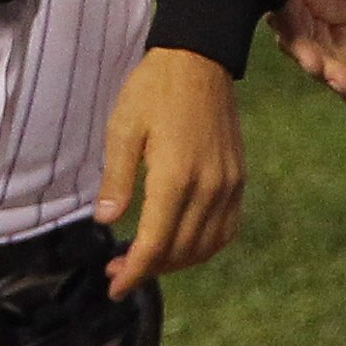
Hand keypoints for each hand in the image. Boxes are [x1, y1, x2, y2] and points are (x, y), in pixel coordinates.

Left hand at [95, 47, 245, 295]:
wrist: (200, 59)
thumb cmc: (153, 90)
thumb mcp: (123, 128)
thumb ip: (117, 179)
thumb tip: (106, 222)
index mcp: (176, 176)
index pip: (156, 244)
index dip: (134, 272)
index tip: (114, 287)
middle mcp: (209, 186)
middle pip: (181, 251)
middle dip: (149, 269)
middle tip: (118, 269)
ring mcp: (229, 183)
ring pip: (207, 245)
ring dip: (177, 262)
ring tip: (148, 259)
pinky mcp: (239, 178)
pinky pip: (227, 228)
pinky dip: (205, 246)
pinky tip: (182, 242)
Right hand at [270, 0, 345, 100]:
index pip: (282, 8)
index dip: (293, 36)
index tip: (310, 58)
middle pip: (298, 36)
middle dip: (314, 60)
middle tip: (335, 78)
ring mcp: (319, 7)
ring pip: (321, 49)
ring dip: (335, 73)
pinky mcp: (342, 15)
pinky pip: (344, 49)